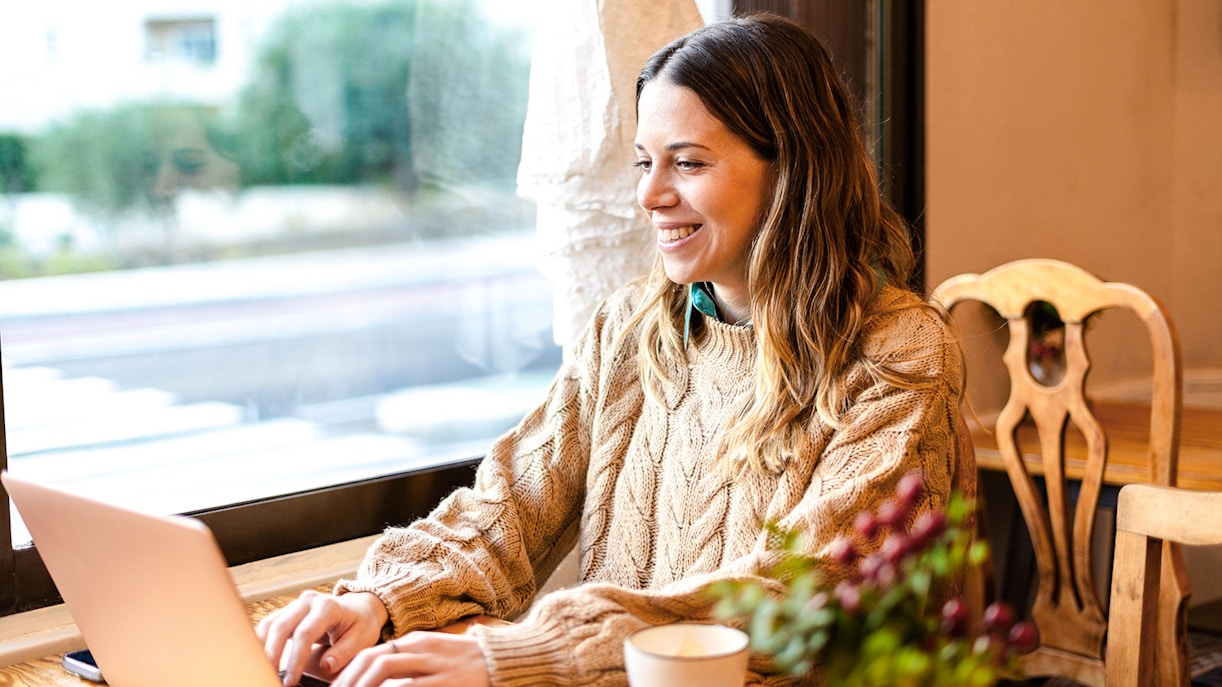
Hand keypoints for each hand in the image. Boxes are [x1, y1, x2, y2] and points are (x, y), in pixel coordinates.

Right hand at [256, 590, 388, 685]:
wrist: (360, 607)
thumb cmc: (361, 623)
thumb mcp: (362, 638)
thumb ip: (344, 652)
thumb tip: (326, 666)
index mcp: (328, 607)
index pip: (305, 634)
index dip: (295, 659)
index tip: (290, 680)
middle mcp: (308, 601)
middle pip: (281, 627)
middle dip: (273, 656)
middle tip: (271, 678)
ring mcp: (296, 605)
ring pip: (270, 624)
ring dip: (263, 649)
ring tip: (263, 671)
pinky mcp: (288, 612)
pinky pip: (269, 625)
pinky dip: (262, 641)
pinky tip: (261, 658)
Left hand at [329, 632, 490, 686]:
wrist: (502, 661)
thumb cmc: (465, 660)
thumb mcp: (434, 652)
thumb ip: (408, 659)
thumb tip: (376, 671)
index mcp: (417, 642)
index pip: (372, 654)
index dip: (350, 673)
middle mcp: (422, 651)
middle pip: (375, 662)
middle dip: (351, 682)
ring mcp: (434, 668)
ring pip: (388, 675)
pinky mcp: (445, 683)